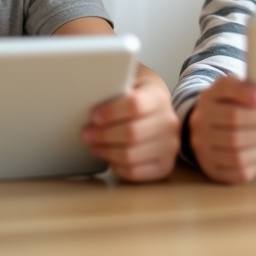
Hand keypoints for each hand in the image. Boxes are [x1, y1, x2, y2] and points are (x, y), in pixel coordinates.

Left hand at [83, 65, 179, 181]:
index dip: (111, 112)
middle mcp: (169, 122)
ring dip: (106, 152)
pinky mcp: (165, 165)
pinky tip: (109, 158)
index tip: (93, 115)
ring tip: (94, 146)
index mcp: (158, 96)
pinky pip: (136, 173)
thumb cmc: (137, 97)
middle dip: (103, 135)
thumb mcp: (129, 83)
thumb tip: (88, 95)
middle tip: (86, 134)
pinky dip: (117, 167)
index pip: (135, 105)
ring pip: (131, 156)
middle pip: (131, 133)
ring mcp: (169, 146)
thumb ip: (114, 89)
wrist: (158, 110)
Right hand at [189, 76, 255, 183]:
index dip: (245, 94)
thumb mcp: (234, 90)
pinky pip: (239, 172)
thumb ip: (248, 88)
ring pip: (237, 153)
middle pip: (233, 124)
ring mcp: (204, 149)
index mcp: (208, 98)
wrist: (208, 129)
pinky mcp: (213, 169)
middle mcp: (200, 123)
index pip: (225, 92)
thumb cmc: (229, 106)